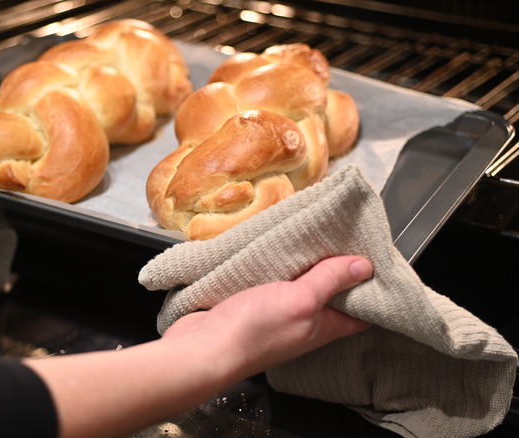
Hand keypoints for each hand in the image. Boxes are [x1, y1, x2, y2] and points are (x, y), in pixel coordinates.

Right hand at [25, 255, 371, 437]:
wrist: (204, 346)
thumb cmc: (255, 330)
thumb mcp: (301, 300)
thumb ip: (330, 281)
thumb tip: (364, 266)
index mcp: (324, 327)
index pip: (360, 310)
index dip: (370, 286)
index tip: (374, 255)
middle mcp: (303, 323)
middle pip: (329, 295)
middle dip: (336, 267)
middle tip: (342, 234)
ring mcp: (276, 314)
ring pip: (298, 286)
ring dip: (303, 263)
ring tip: (312, 232)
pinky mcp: (250, 305)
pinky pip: (270, 282)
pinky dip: (275, 265)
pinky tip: (275, 246)